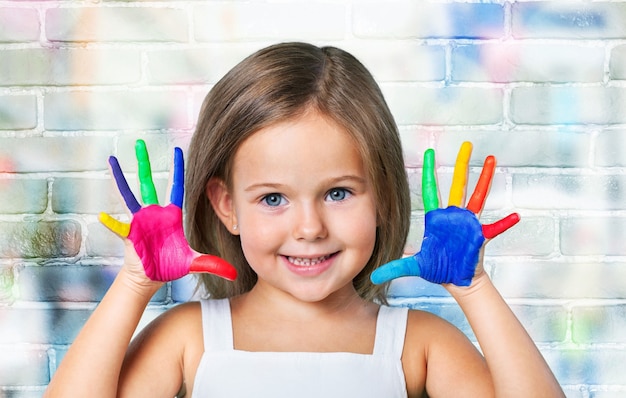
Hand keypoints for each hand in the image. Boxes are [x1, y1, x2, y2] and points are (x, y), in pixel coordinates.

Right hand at [99, 139, 236, 281]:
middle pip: (149, 182)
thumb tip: (233, 273)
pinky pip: (119, 227)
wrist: (151, 278)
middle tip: (140, 142)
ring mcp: (139, 221)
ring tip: (112, 159)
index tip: (177, 150)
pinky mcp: (130, 234)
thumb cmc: (170, 266)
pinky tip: (102, 216)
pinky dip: (111, 222)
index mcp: (171, 215)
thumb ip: (213, 265)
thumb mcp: (194, 263)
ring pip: (129, 194)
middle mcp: (154, 213)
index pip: (176, 187)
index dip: (177, 169)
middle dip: (144, 163)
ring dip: (121, 178)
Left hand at [371, 142, 518, 285]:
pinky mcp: (480, 235)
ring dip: (485, 179)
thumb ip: (396, 268)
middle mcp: (453, 215)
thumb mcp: (415, 266)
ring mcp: (469, 223)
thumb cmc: (438, 269)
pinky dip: (504, 223)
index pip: (430, 189)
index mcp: (437, 218)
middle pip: (457, 184)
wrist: (456, 281)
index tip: (428, 153)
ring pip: (478, 196)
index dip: (429, 171)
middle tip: (466, 144)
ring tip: (491, 160)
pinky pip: (495, 228)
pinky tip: (516, 216)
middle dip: (461, 164)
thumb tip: (374, 275)